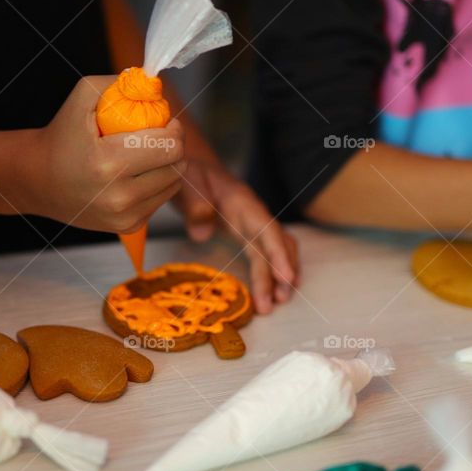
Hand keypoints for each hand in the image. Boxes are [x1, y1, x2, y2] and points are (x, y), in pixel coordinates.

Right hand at [32, 76, 185, 232]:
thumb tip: (153, 83)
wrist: (39, 179)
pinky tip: (139, 173)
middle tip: (160, 136)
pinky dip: (157, 183)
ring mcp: (124, 215)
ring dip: (169, 165)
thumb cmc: (62, 136)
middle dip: (174, 146)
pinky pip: (161, 200)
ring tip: (149, 154)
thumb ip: (117, 83)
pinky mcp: (128, 226)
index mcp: (108, 163)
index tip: (167, 123)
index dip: (174, 131)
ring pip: (174, 184)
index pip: (168, 147)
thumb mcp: (81, 97)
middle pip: (176, 166)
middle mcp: (118, 195)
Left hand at [173, 159, 297, 313]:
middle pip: (274, 244)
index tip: (285, 277)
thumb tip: (202, 234)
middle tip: (278, 302)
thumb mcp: (185, 183)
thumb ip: (194, 206)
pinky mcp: (246, 232)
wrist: (191, 169)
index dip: (278, 253)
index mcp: (241, 201)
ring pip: (275, 249)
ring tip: (279, 301)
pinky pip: (265, 252)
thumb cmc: (189, 176)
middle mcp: (253, 213)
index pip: (266, 228)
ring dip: (280, 275)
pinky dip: (274, 269)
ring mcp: (252, 223)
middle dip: (279, 273)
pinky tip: (278, 288)